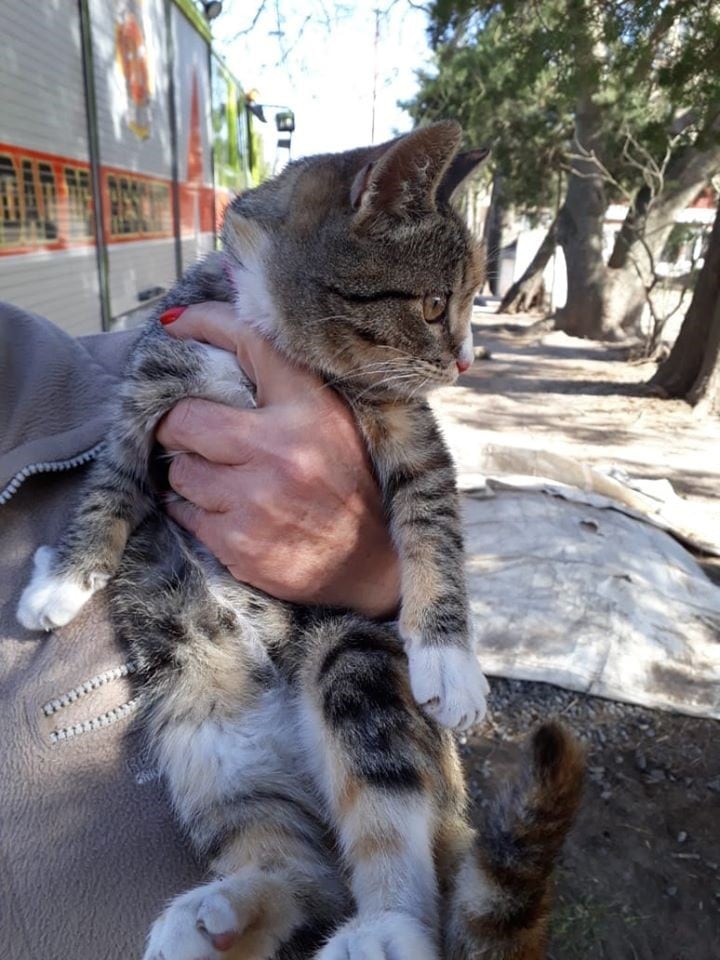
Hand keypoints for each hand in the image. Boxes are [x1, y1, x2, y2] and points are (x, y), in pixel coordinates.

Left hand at [156, 302, 399, 617]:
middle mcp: (283, 452)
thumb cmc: (354, 484)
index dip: (203, 324)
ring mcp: (257, 502)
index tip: (175, 328)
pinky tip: (226, 511)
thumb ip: (290, 383)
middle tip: (185, 429)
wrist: (376, 563)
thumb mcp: (337, 421)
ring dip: (189, 471)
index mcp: (312, 410)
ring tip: (219, 477)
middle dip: (177, 424)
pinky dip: (195, 510)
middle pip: (185, 418)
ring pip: (180, 470)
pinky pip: (186, 514)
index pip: (247, 344)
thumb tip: (227, 332)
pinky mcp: (239, 545)